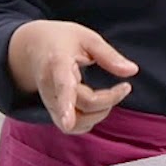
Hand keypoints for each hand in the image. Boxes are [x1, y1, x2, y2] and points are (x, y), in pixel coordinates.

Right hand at [7, 20, 138, 134]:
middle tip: (124, 87)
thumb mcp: (87, 38)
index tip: (67, 122)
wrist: (32, 47)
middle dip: (109, 100)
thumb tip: (132, 71)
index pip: (62, 87)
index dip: (65, 105)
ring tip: (111, 95)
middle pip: (83, 105)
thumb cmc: (62, 39)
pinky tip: (100, 104)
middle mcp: (50, 88)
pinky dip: (91, 120)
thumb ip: (109, 55)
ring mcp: (50, 102)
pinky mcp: (53, 111)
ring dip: (100, 113)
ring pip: (77, 123)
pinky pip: (74, 127)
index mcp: (57, 64)